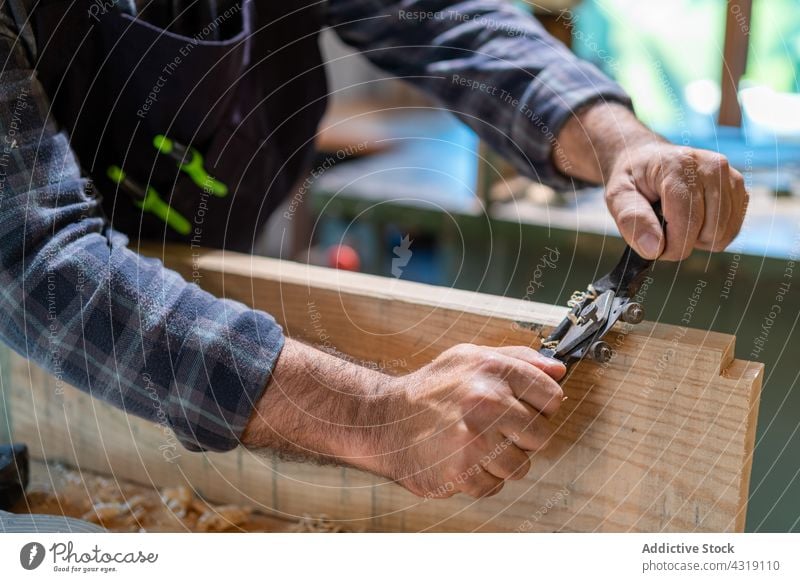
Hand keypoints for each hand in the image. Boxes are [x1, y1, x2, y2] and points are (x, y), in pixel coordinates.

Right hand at [380, 343, 565, 498]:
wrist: (383, 421)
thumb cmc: (430, 390)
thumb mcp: (469, 357)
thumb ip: (518, 358)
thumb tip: (560, 369)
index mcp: (493, 370)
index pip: (552, 397)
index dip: (540, 406)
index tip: (521, 408)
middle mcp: (487, 402)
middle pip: (541, 436)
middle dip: (521, 436)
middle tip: (494, 428)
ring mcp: (475, 440)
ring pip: (521, 466)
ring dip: (501, 461)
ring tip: (475, 445)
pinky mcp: (462, 472)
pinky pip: (495, 486)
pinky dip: (480, 479)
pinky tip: (462, 459)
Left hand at [555, 103, 748, 260]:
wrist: (648, 159)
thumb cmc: (632, 179)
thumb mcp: (617, 196)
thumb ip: (631, 220)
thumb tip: (654, 249)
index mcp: (680, 165)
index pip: (688, 222)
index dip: (671, 247)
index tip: (654, 248)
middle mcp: (712, 167)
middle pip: (708, 231)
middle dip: (683, 243)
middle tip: (662, 229)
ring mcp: (730, 176)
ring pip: (722, 234)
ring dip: (697, 240)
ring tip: (677, 222)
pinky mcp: (738, 188)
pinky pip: (731, 230)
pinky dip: (711, 235)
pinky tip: (694, 221)